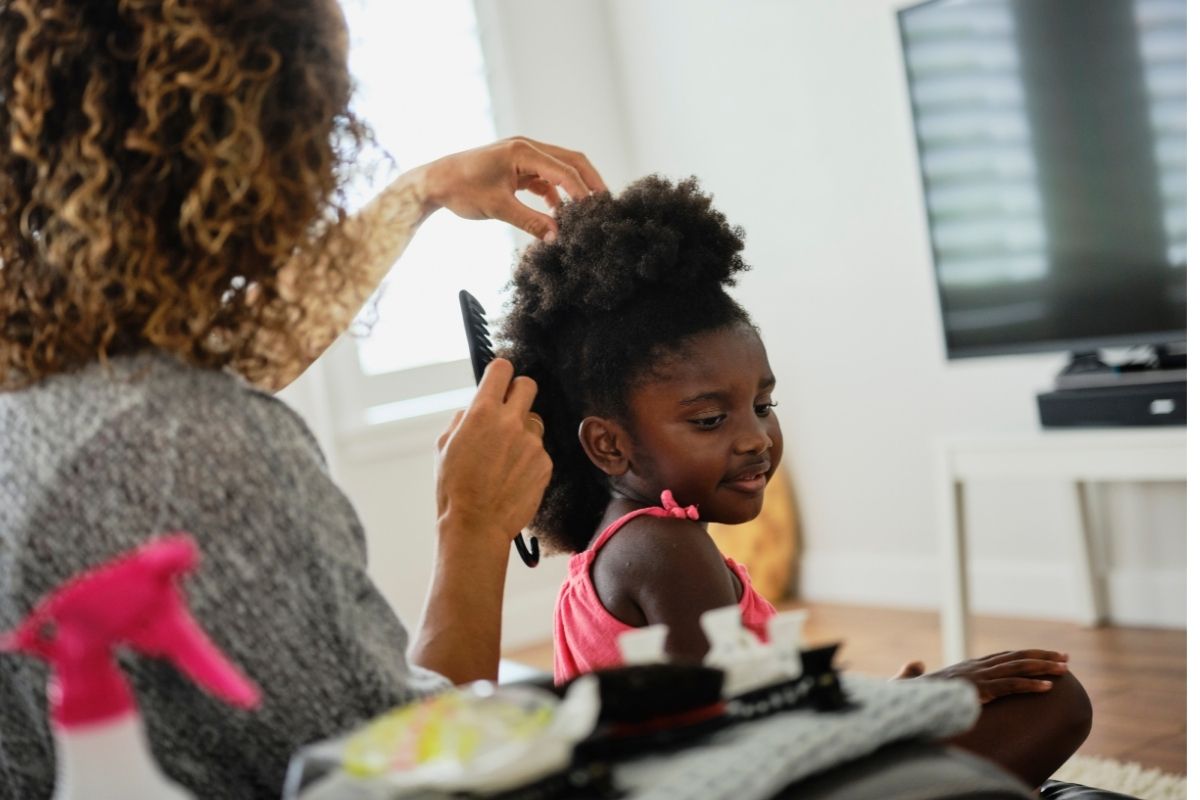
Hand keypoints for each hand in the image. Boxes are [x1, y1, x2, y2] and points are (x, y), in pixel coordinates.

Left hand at [419, 137, 606, 241]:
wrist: (435, 182)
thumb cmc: (461, 189)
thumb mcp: (498, 208)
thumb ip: (530, 222)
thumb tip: (557, 237)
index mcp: (522, 151)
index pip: (563, 170)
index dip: (582, 191)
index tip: (593, 211)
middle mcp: (526, 148)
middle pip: (570, 160)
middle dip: (589, 181)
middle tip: (605, 203)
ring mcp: (522, 156)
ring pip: (560, 168)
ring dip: (574, 187)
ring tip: (585, 210)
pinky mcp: (517, 167)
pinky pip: (545, 177)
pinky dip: (556, 193)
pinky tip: (559, 212)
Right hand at [434, 358, 551, 550]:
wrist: (476, 525)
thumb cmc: (455, 488)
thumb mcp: (444, 446)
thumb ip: (463, 420)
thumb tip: (473, 410)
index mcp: (482, 413)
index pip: (501, 369)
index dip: (499, 372)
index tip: (498, 379)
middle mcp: (511, 422)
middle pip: (527, 385)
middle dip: (517, 391)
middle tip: (508, 408)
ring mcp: (532, 442)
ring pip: (534, 420)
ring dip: (523, 429)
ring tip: (505, 454)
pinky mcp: (545, 462)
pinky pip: (539, 449)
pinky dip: (528, 457)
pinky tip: (513, 474)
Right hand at [901, 650, 1070, 703]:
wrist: (904, 698)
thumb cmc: (907, 694)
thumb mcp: (915, 682)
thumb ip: (916, 672)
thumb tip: (914, 663)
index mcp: (968, 667)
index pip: (1003, 657)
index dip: (1025, 655)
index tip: (1045, 656)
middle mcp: (976, 667)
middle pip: (1016, 657)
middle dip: (1043, 657)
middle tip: (1065, 658)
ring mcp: (978, 676)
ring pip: (1017, 668)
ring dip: (1043, 667)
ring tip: (1064, 669)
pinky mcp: (979, 689)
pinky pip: (1009, 686)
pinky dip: (1029, 685)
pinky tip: (1048, 688)